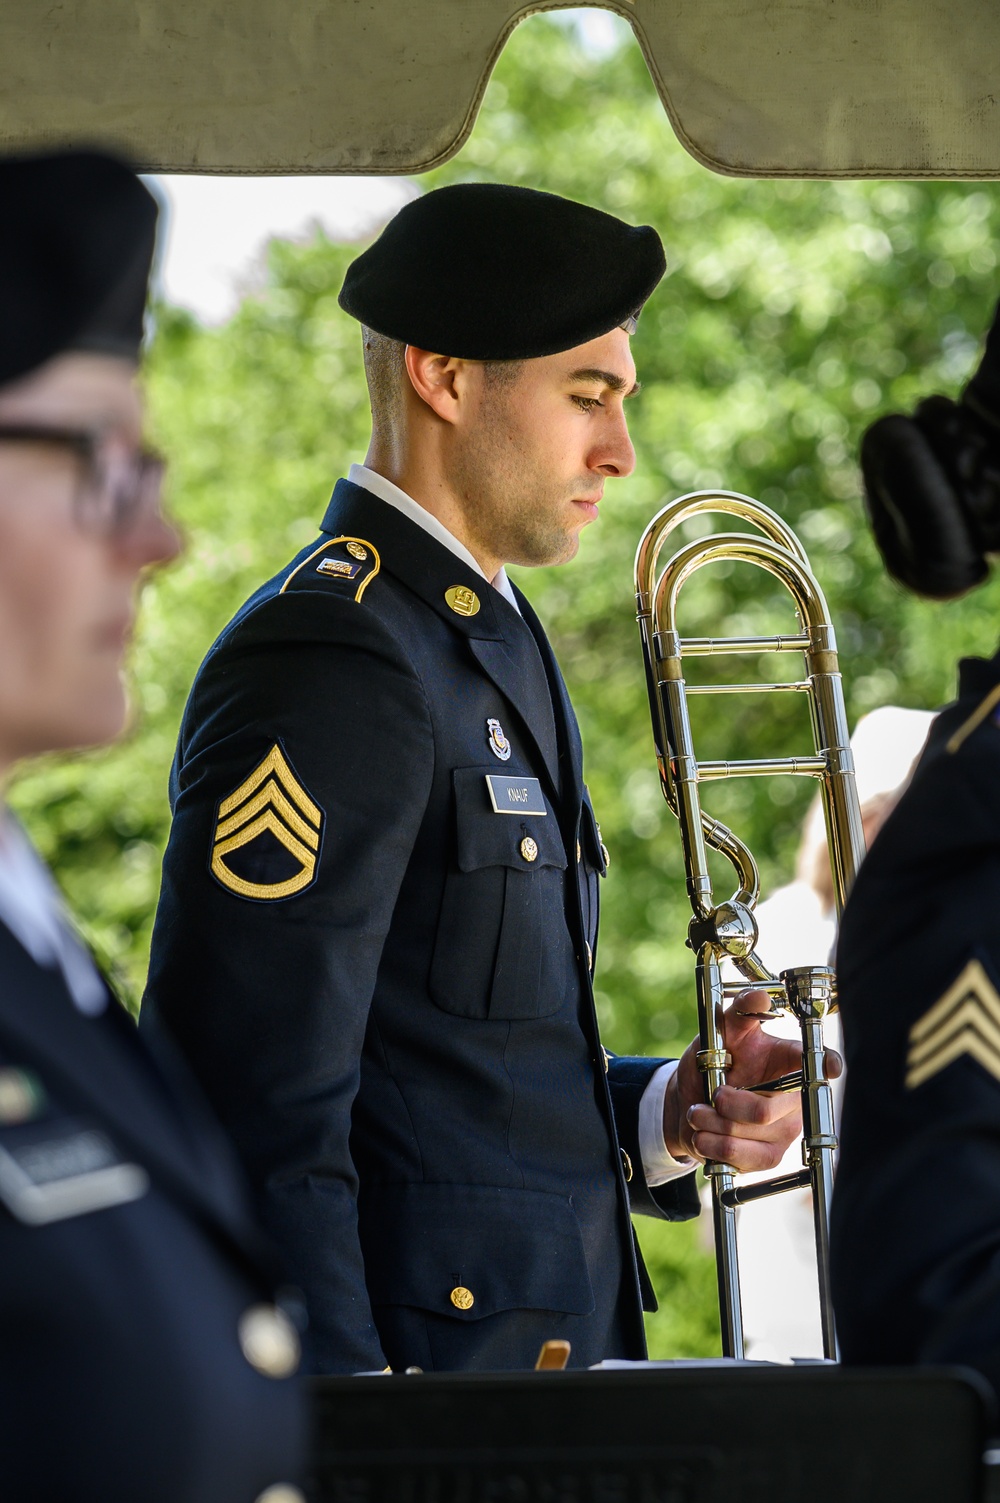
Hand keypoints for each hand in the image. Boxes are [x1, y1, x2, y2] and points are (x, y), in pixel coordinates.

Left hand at [662, 990, 843, 1173]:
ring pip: (750, 1134)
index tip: (832, 1066)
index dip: (828, 1064)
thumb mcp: (720, 1033)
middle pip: (767, 1110)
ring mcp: (783, 1131)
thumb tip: (757, 997)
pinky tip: (702, 1133)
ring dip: (713, 1123)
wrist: (688, 1102)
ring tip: (699, 1112)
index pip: (819, 1063)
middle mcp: (793, 1099)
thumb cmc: (713, 1062)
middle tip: (713, 1093)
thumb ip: (739, 1013)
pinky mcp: (767, 1157)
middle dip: (729, 1103)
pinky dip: (713, 1145)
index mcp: (788, 1063)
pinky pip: (744, 1158)